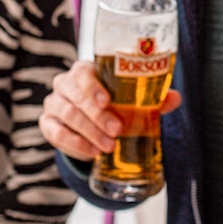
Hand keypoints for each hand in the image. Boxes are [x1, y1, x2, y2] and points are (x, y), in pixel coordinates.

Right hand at [40, 62, 181, 159]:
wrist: (89, 118)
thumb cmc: (113, 101)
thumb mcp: (130, 98)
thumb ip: (151, 97)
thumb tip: (175, 98)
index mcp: (84, 70)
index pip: (83, 73)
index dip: (93, 87)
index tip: (108, 101)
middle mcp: (64, 84)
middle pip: (74, 96)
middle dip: (96, 116)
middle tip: (117, 131)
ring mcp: (53, 103)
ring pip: (66, 115)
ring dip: (88, 132)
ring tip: (107, 146)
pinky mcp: (47, 124)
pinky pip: (56, 134)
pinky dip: (74, 144)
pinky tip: (91, 152)